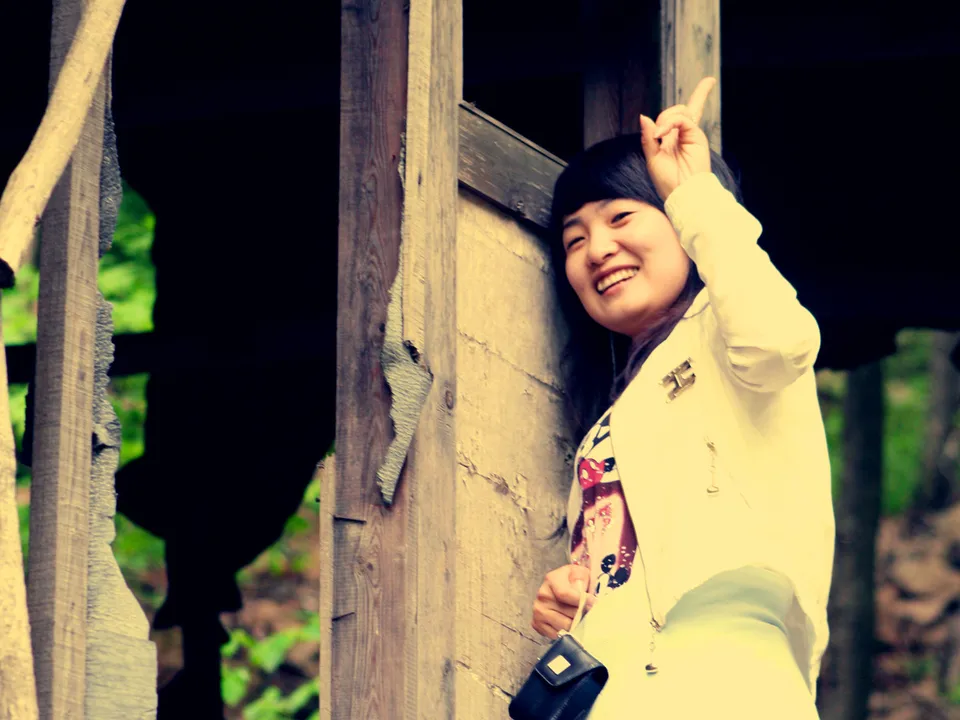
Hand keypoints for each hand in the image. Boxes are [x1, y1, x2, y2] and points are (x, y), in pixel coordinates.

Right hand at [531, 564, 596, 639]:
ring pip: (565, 627)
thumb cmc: (572, 581)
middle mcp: (542, 596)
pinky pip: (557, 635)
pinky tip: (569, 623)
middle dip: (582, 615)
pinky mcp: (537, 624)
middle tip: (589, 613)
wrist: (558, 588)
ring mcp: (538, 611)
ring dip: (576, 625)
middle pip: (568, 614)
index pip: (565, 594)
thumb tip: (583, 595)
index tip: (594, 604)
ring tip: (580, 619)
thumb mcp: (579, 572)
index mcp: (552, 580)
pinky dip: (566, 632)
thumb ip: (582, 579)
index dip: (582, 601)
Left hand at [638, 76, 716, 201]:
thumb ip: (648, 137)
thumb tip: (644, 116)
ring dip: (665, 119)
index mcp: (673, 140)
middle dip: (664, 118)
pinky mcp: (696, 135)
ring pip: (679, 111)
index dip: (699, 96)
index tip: (710, 81)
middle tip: (656, 136)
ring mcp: (691, 134)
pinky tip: (661, 133)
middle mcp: (683, 135)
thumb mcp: (652, 157)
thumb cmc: (667, 181)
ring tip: (659, 136)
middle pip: (677, 110)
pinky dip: (669, 122)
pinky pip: (682, 118)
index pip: (682, 115)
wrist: (682, 193)